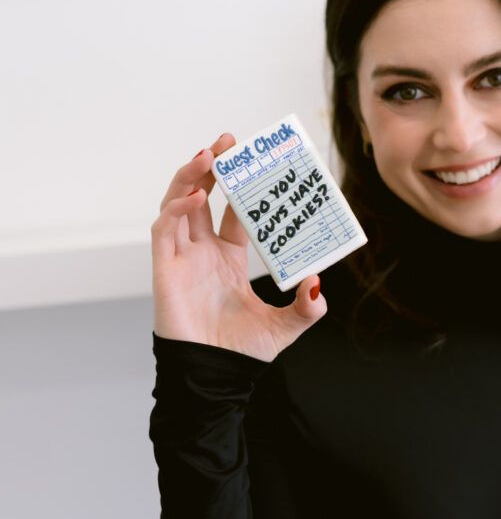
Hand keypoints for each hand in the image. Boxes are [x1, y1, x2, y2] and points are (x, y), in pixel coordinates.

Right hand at [151, 134, 326, 360]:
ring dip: (189, 176)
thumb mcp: (287, 326)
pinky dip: (176, 208)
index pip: (232, 212)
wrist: (215, 377)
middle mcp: (202, 253)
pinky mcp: (164, 269)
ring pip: (177, 204)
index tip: (255, 161)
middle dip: (212, 167)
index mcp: (227, 260)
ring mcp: (181, 259)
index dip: (240, 186)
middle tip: (227, 141)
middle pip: (201, 197)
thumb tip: (318, 283)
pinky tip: (195, 196)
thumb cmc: (242, 353)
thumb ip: (308, 307)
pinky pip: (164, 229)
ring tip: (208, 154)